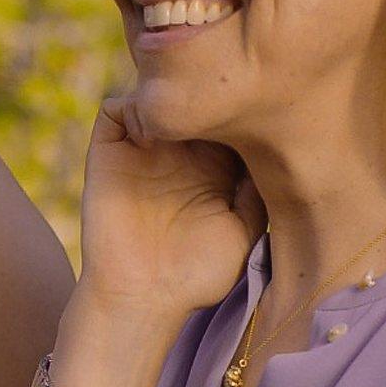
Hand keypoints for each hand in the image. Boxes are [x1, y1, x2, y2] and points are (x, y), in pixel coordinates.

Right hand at [72, 96, 265, 333]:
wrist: (142, 296)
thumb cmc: (196, 275)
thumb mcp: (245, 230)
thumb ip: (258, 190)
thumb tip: (276, 146)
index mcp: (214, 167)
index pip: (229, 118)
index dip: (243, 106)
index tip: (262, 102)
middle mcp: (178, 152)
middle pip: (194, 99)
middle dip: (208, 90)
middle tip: (227, 89)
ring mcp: (142, 149)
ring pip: (156, 96)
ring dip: (171, 92)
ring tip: (190, 107)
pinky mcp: (109, 151)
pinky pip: (116, 108)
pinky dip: (134, 104)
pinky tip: (156, 129)